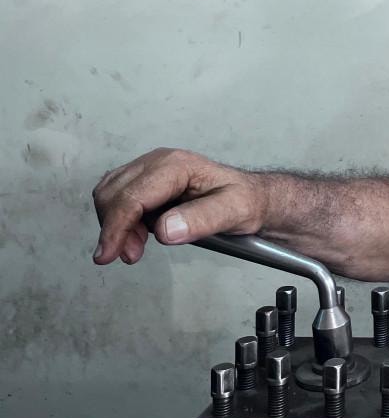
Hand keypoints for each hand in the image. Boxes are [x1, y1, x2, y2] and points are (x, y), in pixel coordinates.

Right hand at [92, 148, 266, 264]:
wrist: (250, 196)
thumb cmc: (244, 201)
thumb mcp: (235, 211)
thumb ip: (202, 219)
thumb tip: (165, 230)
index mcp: (177, 166)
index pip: (132, 196)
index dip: (116, 227)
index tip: (110, 255)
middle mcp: (159, 162)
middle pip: (113, 194)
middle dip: (114, 228)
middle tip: (132, 254)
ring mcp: (149, 169)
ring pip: (109, 195)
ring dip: (114, 225)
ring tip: (136, 246)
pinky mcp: (145, 180)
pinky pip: (116, 197)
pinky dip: (118, 219)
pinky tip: (136, 234)